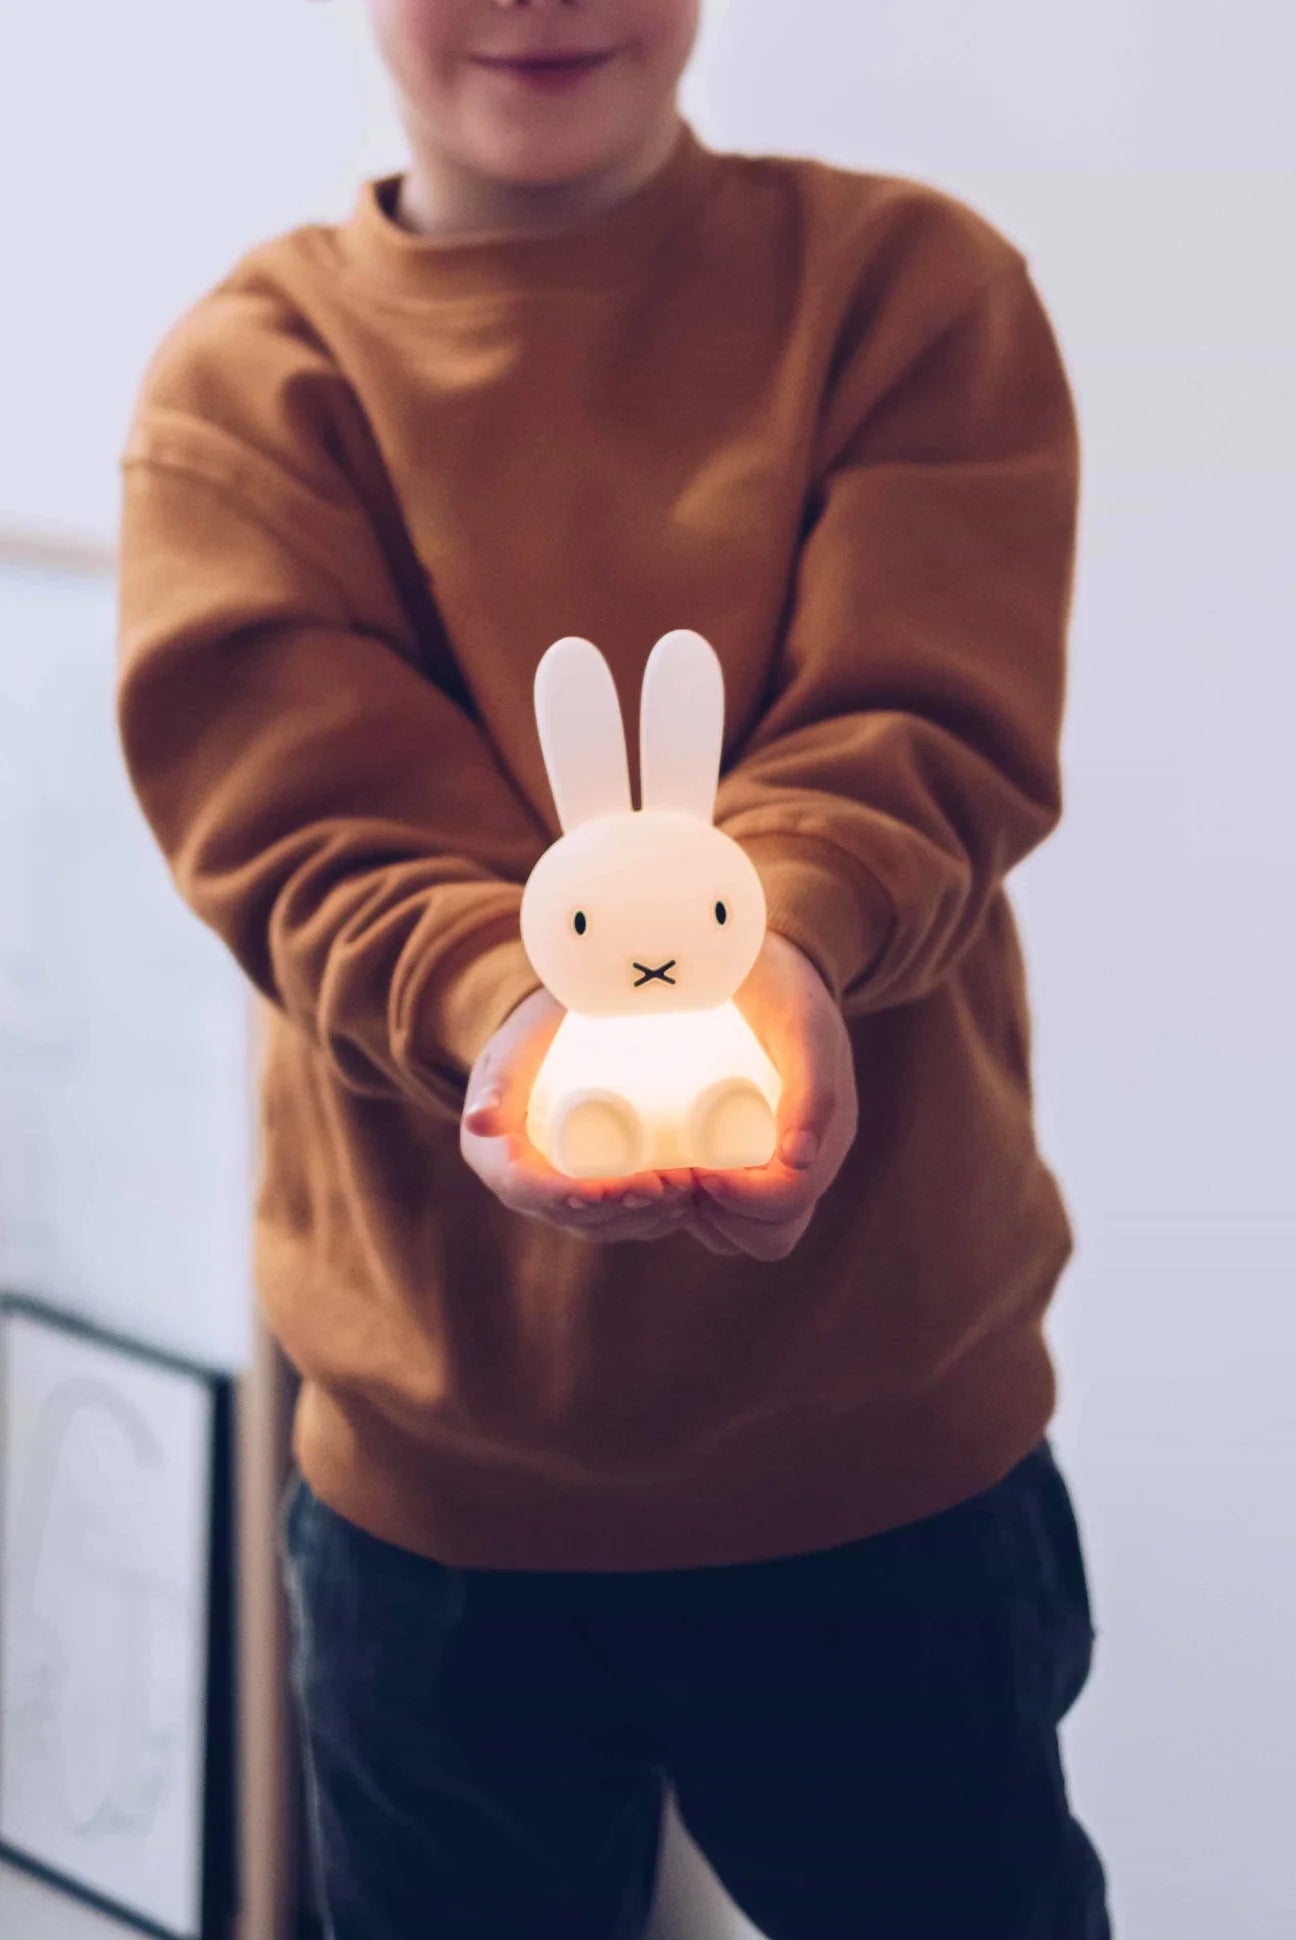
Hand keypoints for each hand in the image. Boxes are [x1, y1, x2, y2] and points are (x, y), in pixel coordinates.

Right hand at [459, 987, 696, 1241]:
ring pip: (599, 1223)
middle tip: (665, 1186)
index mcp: (491, 1157)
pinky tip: (682, 1207)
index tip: (610, 1189)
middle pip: (571, 1215)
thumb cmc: (536, 1032)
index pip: (528, 1191)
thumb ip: (499, 1081)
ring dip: (644, 1218)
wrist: (559, 1028)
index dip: (569, 1198)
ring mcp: (558, 1189)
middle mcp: (522, 1184)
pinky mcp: (588, 1185)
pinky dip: (651, 1218)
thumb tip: (478, 1122)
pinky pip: (615, 1218)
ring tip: (683, 1193)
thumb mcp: (515, 1050)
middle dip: (620, 1210)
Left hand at [679, 931, 858, 1261]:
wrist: (768, 964)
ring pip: (742, 1233)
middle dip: (719, 1217)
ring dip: (702, 1220)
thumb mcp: (803, 1025)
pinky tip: (664, 1176)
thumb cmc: (783, 989)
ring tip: (665, 1175)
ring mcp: (775, 1164)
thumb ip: (814, 1084)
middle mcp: (806, 1162)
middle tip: (674, 1175)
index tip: (693, 1168)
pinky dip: (695, 1211)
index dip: (739, 1200)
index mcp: (827, 1137)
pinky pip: (724, 1213)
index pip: (786, 1204)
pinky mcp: (745, 1158)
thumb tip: (800, 1158)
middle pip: (768, 1234)